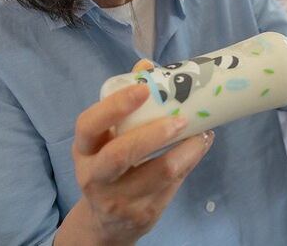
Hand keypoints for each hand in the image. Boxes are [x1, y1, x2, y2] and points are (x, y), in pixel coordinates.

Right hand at [56, 59, 214, 244]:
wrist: (106, 223)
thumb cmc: (111, 166)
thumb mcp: (108, 138)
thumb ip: (124, 103)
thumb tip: (146, 64)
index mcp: (84, 149)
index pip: (88, 125)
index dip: (115, 106)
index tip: (143, 89)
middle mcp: (95, 175)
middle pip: (120, 154)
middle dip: (154, 134)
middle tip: (181, 119)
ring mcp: (118, 199)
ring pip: (158, 172)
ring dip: (187, 148)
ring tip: (202, 131)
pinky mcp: (144, 213)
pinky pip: (174, 184)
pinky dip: (191, 160)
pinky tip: (200, 145)